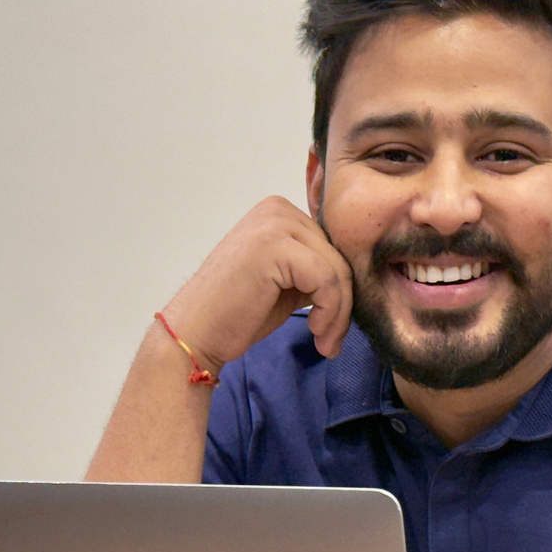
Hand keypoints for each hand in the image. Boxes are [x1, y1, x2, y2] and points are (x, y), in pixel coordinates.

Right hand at [161, 197, 352, 370]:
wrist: (195, 332)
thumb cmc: (236, 313)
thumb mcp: (287, 283)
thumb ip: (315, 270)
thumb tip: (356, 279)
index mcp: (279, 212)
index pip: (332, 246)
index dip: (341, 288)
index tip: (333, 324)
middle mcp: (277, 209)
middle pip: (339, 256)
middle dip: (343, 304)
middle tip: (331, 340)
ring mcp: (275, 224)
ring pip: (338, 269)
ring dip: (339, 314)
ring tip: (325, 342)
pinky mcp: (276, 246)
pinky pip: (328, 280)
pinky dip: (331, 312)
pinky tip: (316, 333)